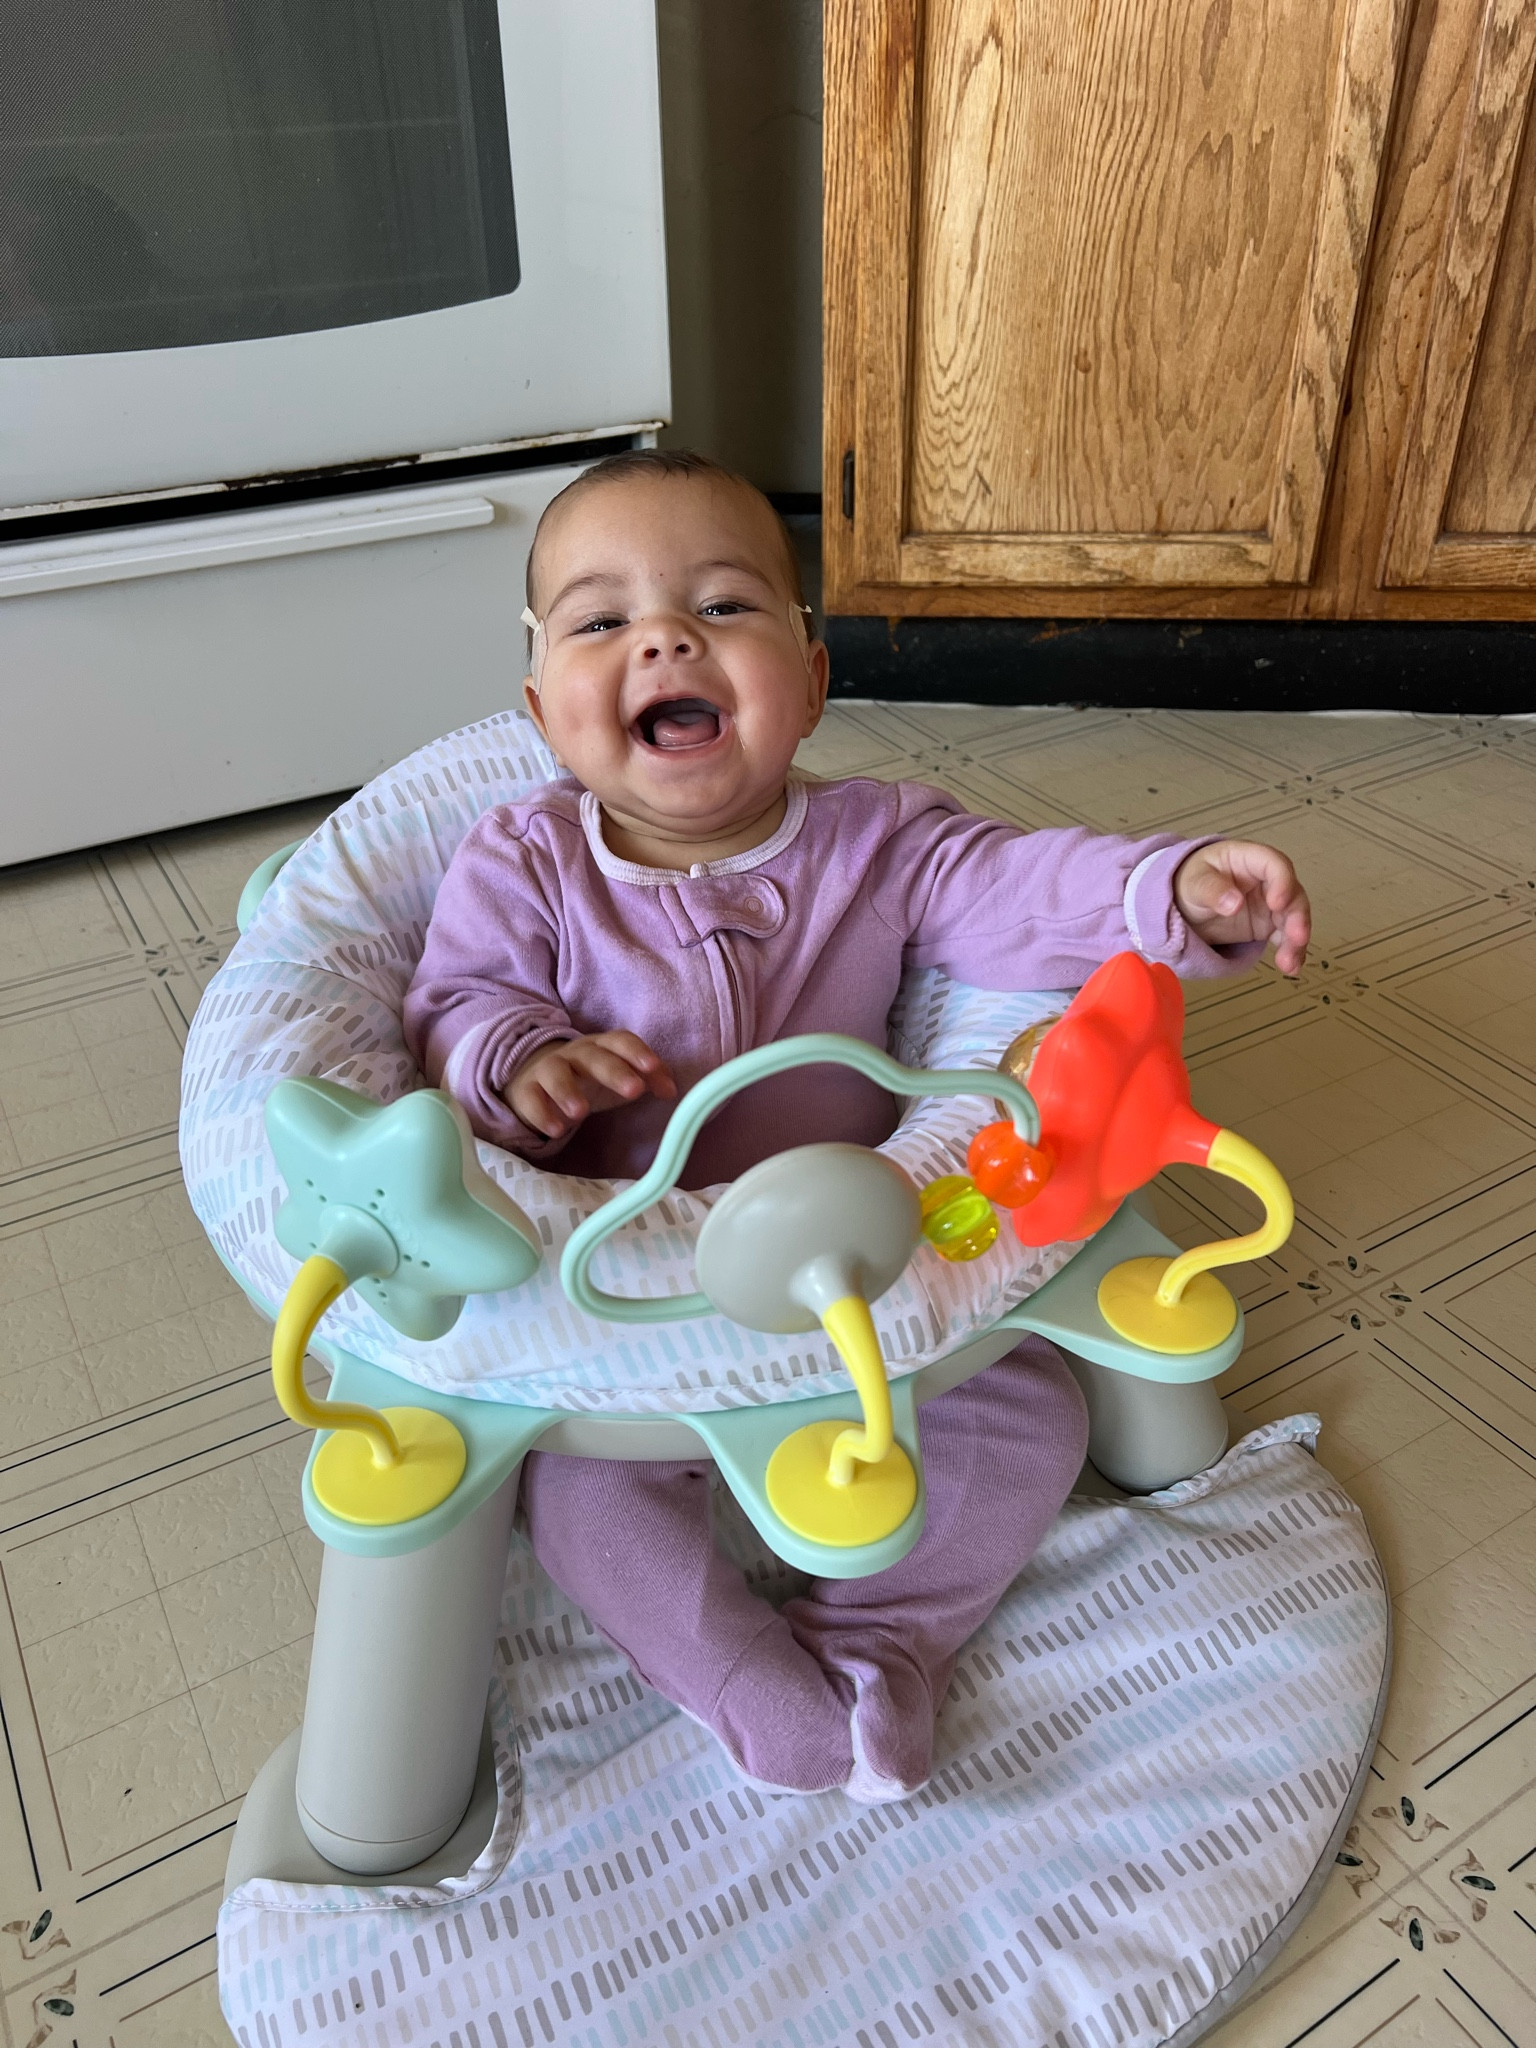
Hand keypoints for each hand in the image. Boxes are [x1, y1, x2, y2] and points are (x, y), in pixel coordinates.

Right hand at [506, 1032, 676, 1141]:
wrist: (536, 1079)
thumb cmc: (588, 1079)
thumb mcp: (618, 1078)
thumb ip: (649, 1080)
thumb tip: (671, 1090)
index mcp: (601, 1047)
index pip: (620, 1040)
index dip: (637, 1052)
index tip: (653, 1068)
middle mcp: (574, 1054)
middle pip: (592, 1056)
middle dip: (613, 1071)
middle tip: (633, 1091)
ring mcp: (547, 1070)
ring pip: (555, 1072)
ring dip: (567, 1090)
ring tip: (580, 1113)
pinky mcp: (526, 1090)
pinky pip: (530, 1098)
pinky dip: (541, 1113)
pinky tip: (555, 1130)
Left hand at [1173, 841, 1310, 974]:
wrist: (1186, 905)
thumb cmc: (1192, 882)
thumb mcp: (1195, 882)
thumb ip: (1212, 890)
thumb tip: (1234, 903)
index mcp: (1249, 860)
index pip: (1274, 864)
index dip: (1282, 881)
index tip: (1277, 903)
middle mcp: (1267, 880)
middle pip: (1292, 893)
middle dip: (1297, 916)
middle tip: (1297, 937)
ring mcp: (1271, 903)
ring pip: (1293, 918)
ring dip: (1295, 940)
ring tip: (1289, 964)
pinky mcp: (1269, 925)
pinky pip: (1285, 937)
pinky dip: (1290, 951)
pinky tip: (1291, 967)